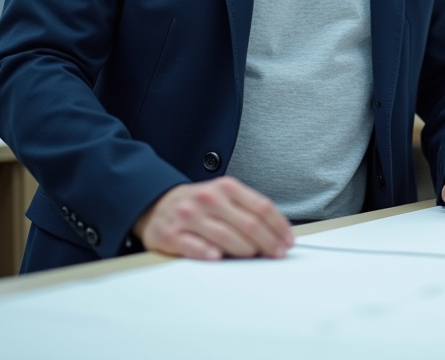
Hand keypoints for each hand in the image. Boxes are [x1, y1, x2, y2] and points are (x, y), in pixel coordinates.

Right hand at [133, 177, 294, 260]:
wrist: (156, 204)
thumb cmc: (198, 204)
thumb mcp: (223, 196)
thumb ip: (247, 210)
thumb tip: (278, 233)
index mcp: (226, 187)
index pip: (261, 207)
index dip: (279, 227)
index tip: (287, 241)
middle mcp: (208, 198)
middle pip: (248, 224)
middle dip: (268, 242)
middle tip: (277, 254)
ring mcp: (189, 215)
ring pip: (225, 236)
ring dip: (245, 250)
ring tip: (253, 256)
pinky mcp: (171, 234)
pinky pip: (193, 246)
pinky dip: (208, 253)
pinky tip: (218, 257)